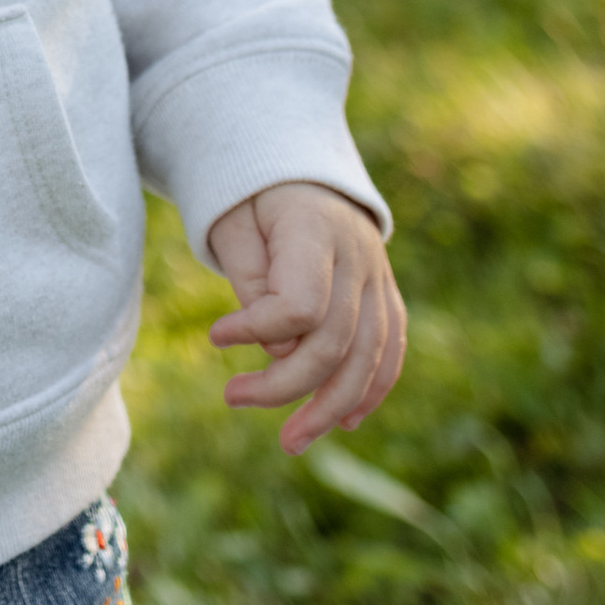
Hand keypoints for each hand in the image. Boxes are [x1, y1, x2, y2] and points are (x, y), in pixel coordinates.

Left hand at [206, 181, 406, 454]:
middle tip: (233, 398)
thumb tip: (276, 350)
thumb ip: (252, 281)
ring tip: (291, 440)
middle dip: (286, 385)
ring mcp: (379, 276)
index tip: (215, 336)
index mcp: (317, 228)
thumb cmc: (252, 195)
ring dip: (330, 406)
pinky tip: (344, 422)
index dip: (257, 330)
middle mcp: (359, 255)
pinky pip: (390, 349)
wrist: (298, 165)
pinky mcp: (385, 293)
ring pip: (368, 356)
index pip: (301, 303)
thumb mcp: (233, 221)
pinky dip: (371, 389)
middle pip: (334, 340)